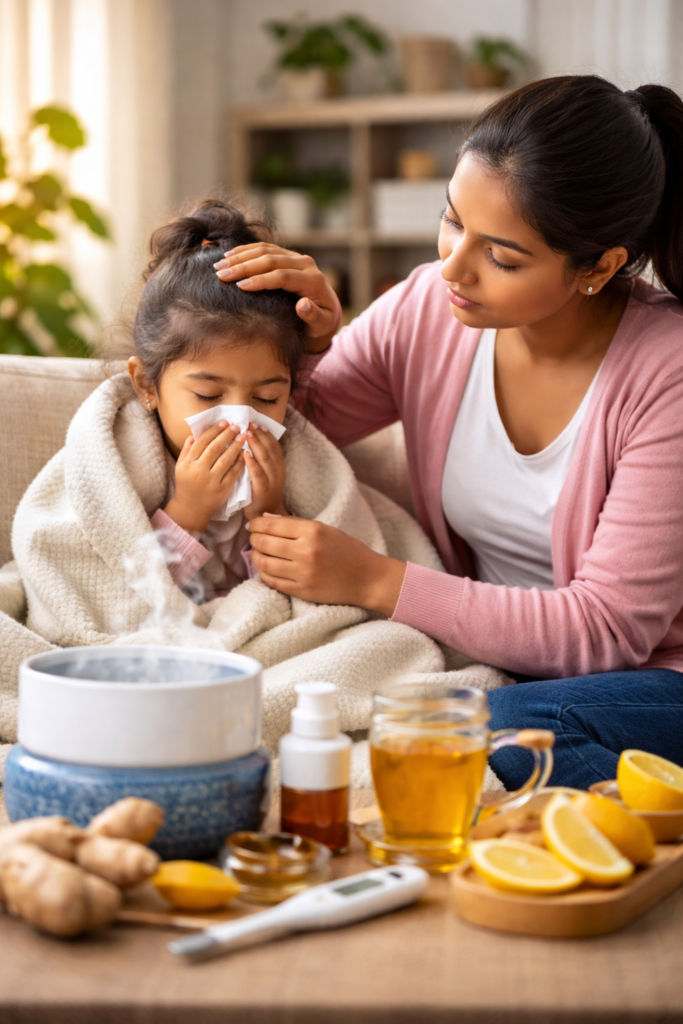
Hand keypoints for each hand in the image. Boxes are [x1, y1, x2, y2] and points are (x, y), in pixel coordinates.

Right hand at [164, 421, 244, 533]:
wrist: (190, 509)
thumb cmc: (186, 485)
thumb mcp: (181, 467)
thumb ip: (186, 450)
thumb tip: (193, 434)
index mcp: (188, 463)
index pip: (202, 441)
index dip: (214, 430)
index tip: (224, 422)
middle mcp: (199, 470)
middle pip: (215, 448)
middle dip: (227, 435)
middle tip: (237, 426)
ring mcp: (211, 480)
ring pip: (225, 459)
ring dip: (235, 446)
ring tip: (243, 436)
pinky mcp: (222, 489)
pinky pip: (233, 473)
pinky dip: (239, 462)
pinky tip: (245, 453)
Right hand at [214, 242, 341, 352]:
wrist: (328, 311)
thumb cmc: (322, 323)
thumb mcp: (322, 325)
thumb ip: (314, 316)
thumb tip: (302, 305)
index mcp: (314, 281)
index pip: (283, 276)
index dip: (261, 280)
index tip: (240, 286)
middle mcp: (306, 264)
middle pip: (272, 260)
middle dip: (244, 267)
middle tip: (221, 274)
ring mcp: (296, 257)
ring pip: (266, 250)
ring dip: (241, 256)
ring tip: (219, 264)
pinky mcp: (288, 255)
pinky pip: (265, 248)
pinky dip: (246, 251)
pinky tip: (229, 255)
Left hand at [243, 422, 286, 519]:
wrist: (266, 516)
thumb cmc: (261, 494)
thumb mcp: (265, 475)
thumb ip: (261, 461)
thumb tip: (250, 443)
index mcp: (279, 466)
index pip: (274, 446)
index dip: (266, 434)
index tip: (257, 424)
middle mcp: (278, 471)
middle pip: (269, 449)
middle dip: (259, 435)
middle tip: (249, 423)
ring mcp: (272, 480)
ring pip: (265, 458)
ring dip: (255, 444)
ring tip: (246, 433)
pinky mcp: (263, 490)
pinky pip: (257, 473)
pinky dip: (251, 462)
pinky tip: (244, 453)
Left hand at [248, 516, 406, 614]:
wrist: (367, 578)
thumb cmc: (347, 551)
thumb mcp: (326, 529)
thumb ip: (295, 524)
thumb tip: (265, 518)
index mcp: (313, 531)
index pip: (271, 525)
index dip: (255, 524)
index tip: (252, 525)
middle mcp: (306, 551)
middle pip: (264, 543)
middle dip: (253, 539)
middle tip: (254, 538)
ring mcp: (303, 573)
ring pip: (264, 563)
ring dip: (256, 556)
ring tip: (259, 553)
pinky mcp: (301, 591)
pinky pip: (272, 581)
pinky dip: (264, 573)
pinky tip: (267, 568)